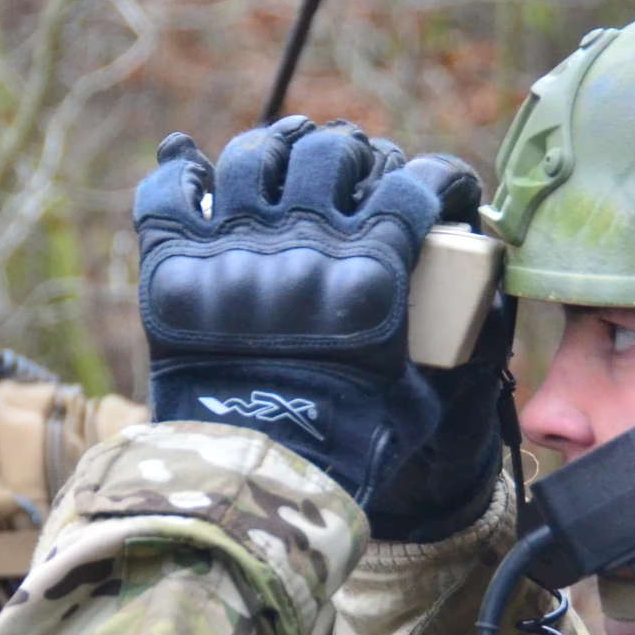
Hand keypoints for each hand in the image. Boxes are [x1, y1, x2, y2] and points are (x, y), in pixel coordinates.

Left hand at [135, 117, 510, 539]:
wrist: (254, 486)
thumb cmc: (345, 448)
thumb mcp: (418, 396)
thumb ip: (445, 344)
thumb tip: (467, 313)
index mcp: (371, 274)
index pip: (418, 184)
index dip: (441, 176)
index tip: (444, 188)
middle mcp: (302, 249)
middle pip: (332, 153)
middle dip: (354, 154)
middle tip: (355, 172)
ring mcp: (231, 254)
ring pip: (253, 156)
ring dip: (276, 149)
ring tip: (285, 158)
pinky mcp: (172, 272)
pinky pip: (167, 191)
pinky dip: (179, 172)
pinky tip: (192, 167)